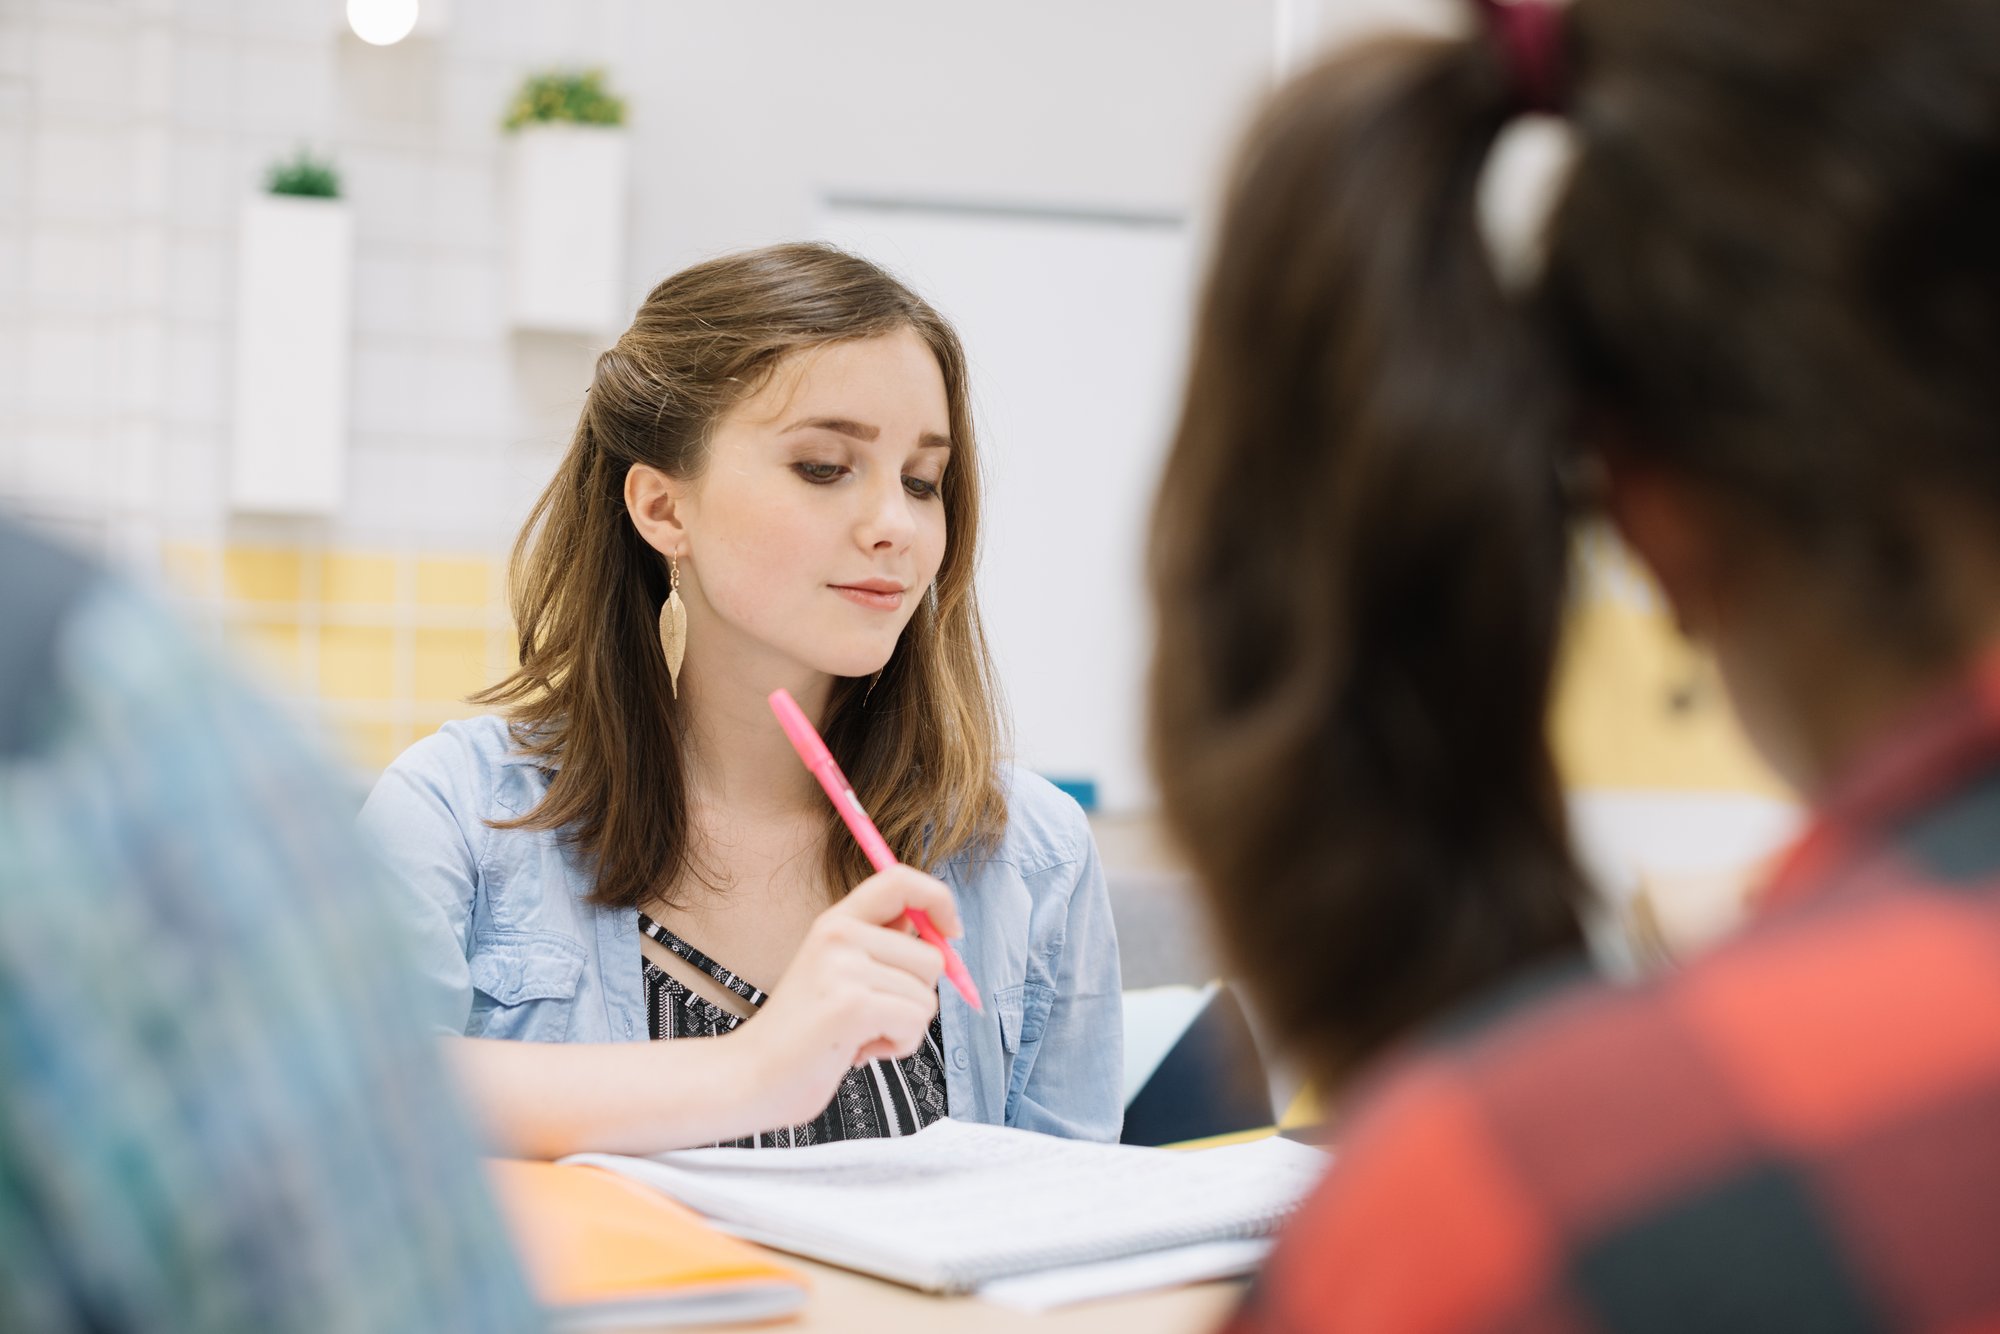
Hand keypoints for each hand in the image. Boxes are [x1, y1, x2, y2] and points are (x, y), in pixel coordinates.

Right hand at [728, 865, 962, 1131]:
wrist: (750, 1077)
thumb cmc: (803, 1034)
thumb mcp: (837, 974)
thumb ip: (881, 948)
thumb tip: (939, 933)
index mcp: (835, 922)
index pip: (899, 879)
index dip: (938, 899)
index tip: (951, 932)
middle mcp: (838, 934)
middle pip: (931, 956)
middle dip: (916, 997)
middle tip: (872, 1017)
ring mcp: (844, 967)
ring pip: (927, 996)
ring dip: (905, 1027)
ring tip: (859, 1035)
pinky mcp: (853, 1004)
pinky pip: (915, 1022)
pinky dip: (898, 1046)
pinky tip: (859, 1050)